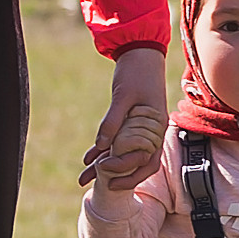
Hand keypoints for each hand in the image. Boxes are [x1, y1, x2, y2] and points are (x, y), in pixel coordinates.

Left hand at [80, 45, 168, 191]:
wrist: (139, 52)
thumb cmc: (136, 72)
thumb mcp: (123, 96)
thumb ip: (113, 121)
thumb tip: (101, 146)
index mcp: (155, 128)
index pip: (146, 162)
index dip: (129, 173)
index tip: (108, 177)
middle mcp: (149, 132)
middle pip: (134, 163)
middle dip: (114, 176)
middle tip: (92, 185)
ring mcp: (139, 128)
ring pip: (122, 153)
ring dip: (103, 165)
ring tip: (83, 177)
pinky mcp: (128, 121)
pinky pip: (116, 140)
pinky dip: (102, 149)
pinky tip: (88, 158)